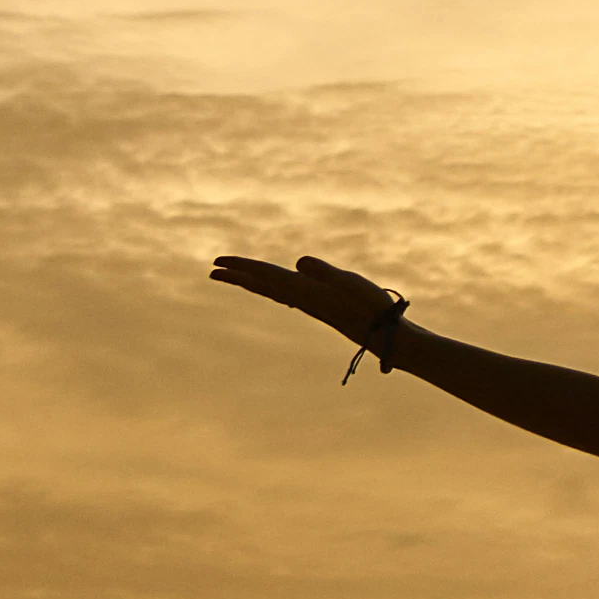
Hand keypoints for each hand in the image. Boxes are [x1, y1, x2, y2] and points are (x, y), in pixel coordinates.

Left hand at [210, 251, 409, 354]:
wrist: (385, 336)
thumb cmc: (371, 308)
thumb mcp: (349, 283)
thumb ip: (323, 272)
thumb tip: (297, 262)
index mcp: (304, 290)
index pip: (265, 275)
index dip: (242, 267)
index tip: (217, 263)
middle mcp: (302, 298)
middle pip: (263, 285)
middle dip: (238, 276)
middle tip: (213, 270)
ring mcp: (311, 304)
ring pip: (273, 291)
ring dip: (253, 283)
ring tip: (235, 278)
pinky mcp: (320, 307)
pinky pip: (288, 295)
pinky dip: (273, 289)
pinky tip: (275, 290)